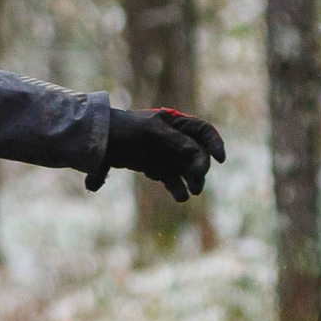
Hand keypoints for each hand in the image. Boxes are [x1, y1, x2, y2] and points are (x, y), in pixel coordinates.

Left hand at [105, 107, 225, 201]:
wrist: (100, 142)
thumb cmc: (124, 129)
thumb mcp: (149, 131)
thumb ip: (173, 140)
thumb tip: (195, 152)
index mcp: (175, 123)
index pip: (203, 131)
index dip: (214, 143)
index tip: (220, 159)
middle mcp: (175, 140)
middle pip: (198, 155)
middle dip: (200, 167)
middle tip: (197, 180)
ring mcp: (167, 156)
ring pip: (188, 170)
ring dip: (193, 180)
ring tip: (193, 191)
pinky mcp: (157, 170)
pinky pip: (173, 180)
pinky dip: (178, 188)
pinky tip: (180, 196)